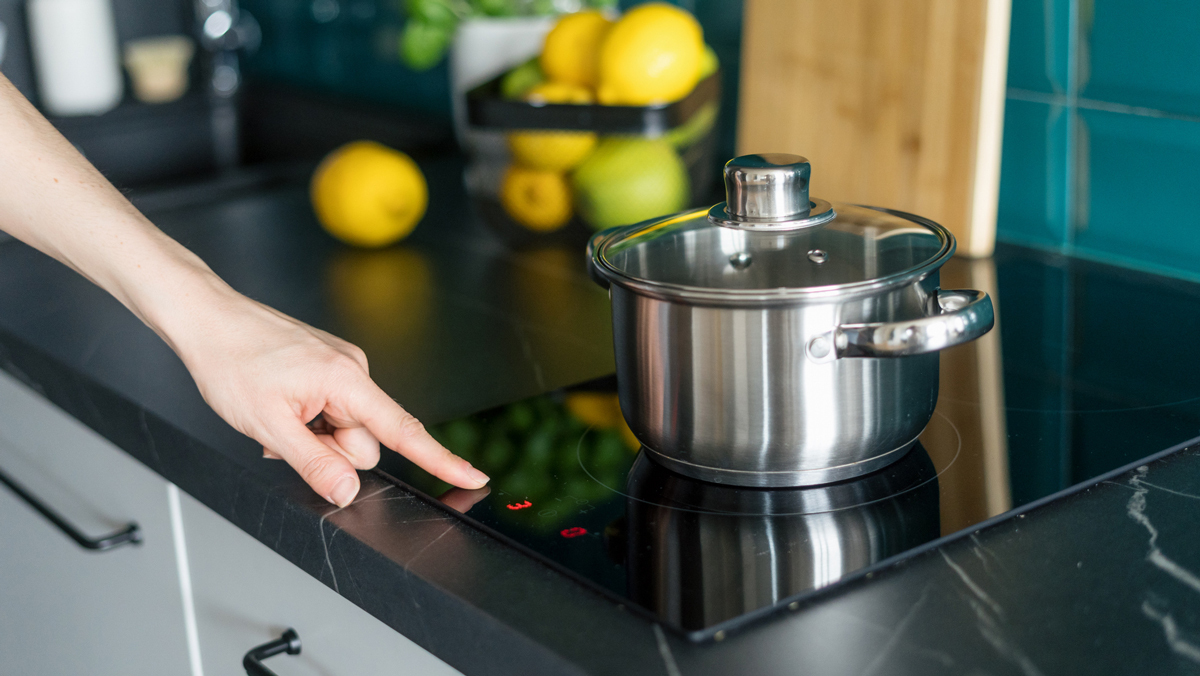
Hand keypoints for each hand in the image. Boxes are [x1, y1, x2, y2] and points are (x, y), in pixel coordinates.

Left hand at [170, 289, 488, 507]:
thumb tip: (349, 491)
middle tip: (285, 436)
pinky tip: (280, 407)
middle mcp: (353, 370)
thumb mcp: (267, 425)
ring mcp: (341, 367)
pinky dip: (309, 421)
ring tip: (276, 417)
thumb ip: (314, 463)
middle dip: (330, 451)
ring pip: (345, 429)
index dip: (441, 460)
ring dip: (314, 437)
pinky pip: (331, 411)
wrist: (207, 318)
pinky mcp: (327, 367)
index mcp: (346, 380)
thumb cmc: (231, 360)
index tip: (473, 477)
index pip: (404, 431)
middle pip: (365, 440)